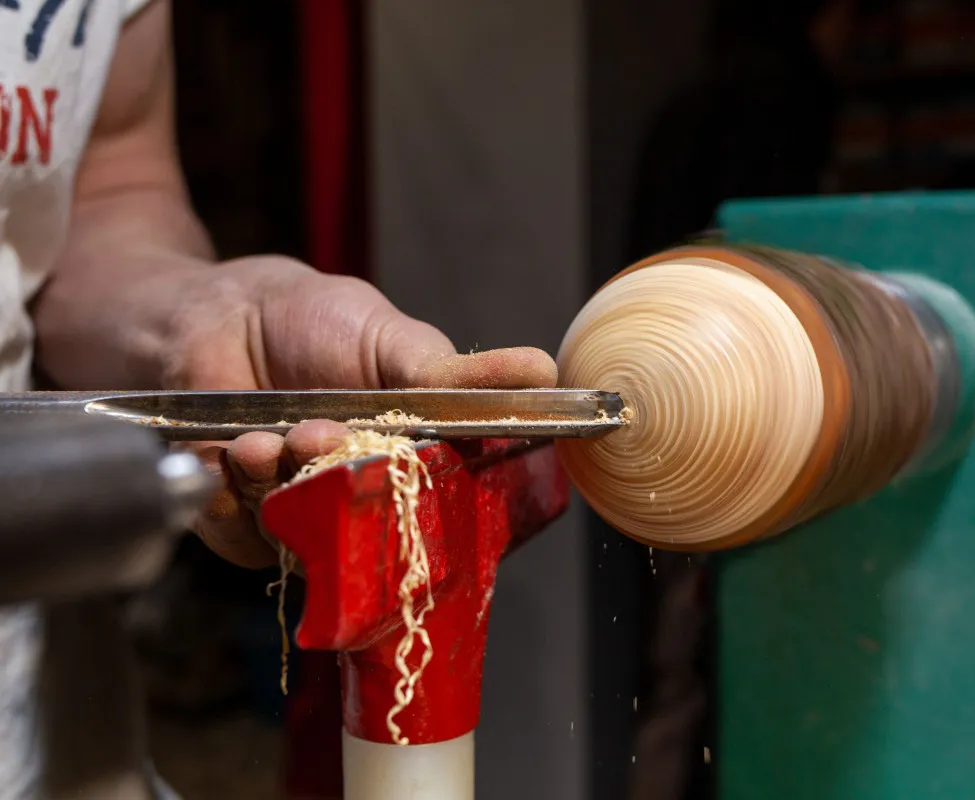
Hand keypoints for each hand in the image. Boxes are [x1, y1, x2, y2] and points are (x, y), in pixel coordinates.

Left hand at [169, 256, 557, 567]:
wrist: (213, 318)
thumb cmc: (313, 324)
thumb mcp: (395, 343)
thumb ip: (457, 377)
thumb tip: (545, 371)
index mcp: (415, 465)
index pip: (450, 512)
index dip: (442, 507)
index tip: (420, 472)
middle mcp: (366, 502)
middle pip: (381, 539)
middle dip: (350, 490)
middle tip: (327, 436)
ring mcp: (307, 520)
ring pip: (313, 541)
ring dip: (290, 486)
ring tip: (272, 435)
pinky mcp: (242, 530)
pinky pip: (248, 540)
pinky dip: (242, 497)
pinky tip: (237, 449)